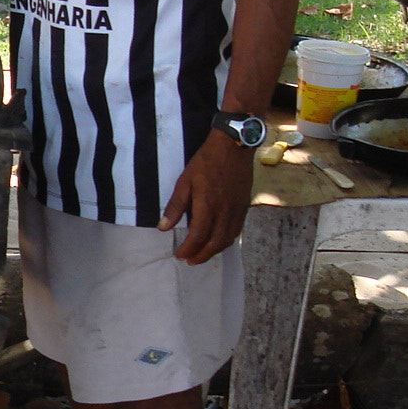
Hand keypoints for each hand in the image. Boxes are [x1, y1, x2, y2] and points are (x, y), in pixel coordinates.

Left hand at [158, 133, 252, 263]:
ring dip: (214, 251)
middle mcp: (224, 212)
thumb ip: (175, 206)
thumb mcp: (185, 181)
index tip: (180, 255)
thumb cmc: (206, 162)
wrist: (234, 147)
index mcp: (207, 206)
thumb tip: (163, 228)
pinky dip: (227, 241)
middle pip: (214, 243)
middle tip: (190, 261)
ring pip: (227, 239)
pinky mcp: (244, 207)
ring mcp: (237, 210)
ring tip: (202, 256)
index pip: (198, 236)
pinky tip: (218, 242)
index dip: (188, 249)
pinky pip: (237, 230)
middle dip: (201, 256)